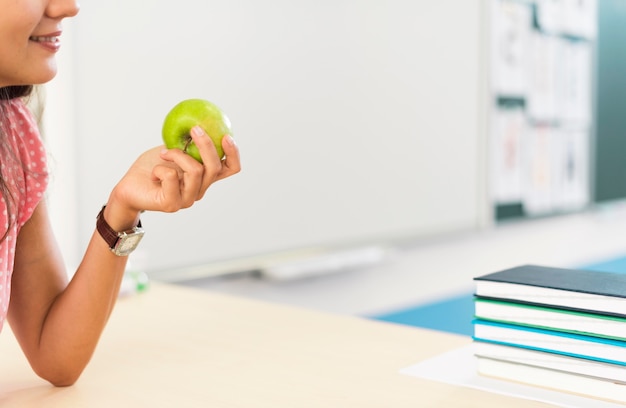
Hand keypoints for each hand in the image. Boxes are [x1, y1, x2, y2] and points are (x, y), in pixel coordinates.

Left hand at [107, 126, 240, 226]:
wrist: (128, 188)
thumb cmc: (150, 168)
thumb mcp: (172, 148)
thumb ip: (187, 142)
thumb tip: (198, 121)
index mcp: (204, 177)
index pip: (230, 168)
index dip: (233, 154)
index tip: (226, 136)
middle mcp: (199, 189)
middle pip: (215, 168)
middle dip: (206, 145)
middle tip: (195, 129)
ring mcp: (187, 199)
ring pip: (195, 171)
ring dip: (177, 155)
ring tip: (163, 154)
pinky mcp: (171, 204)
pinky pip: (172, 177)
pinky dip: (161, 168)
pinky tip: (154, 172)